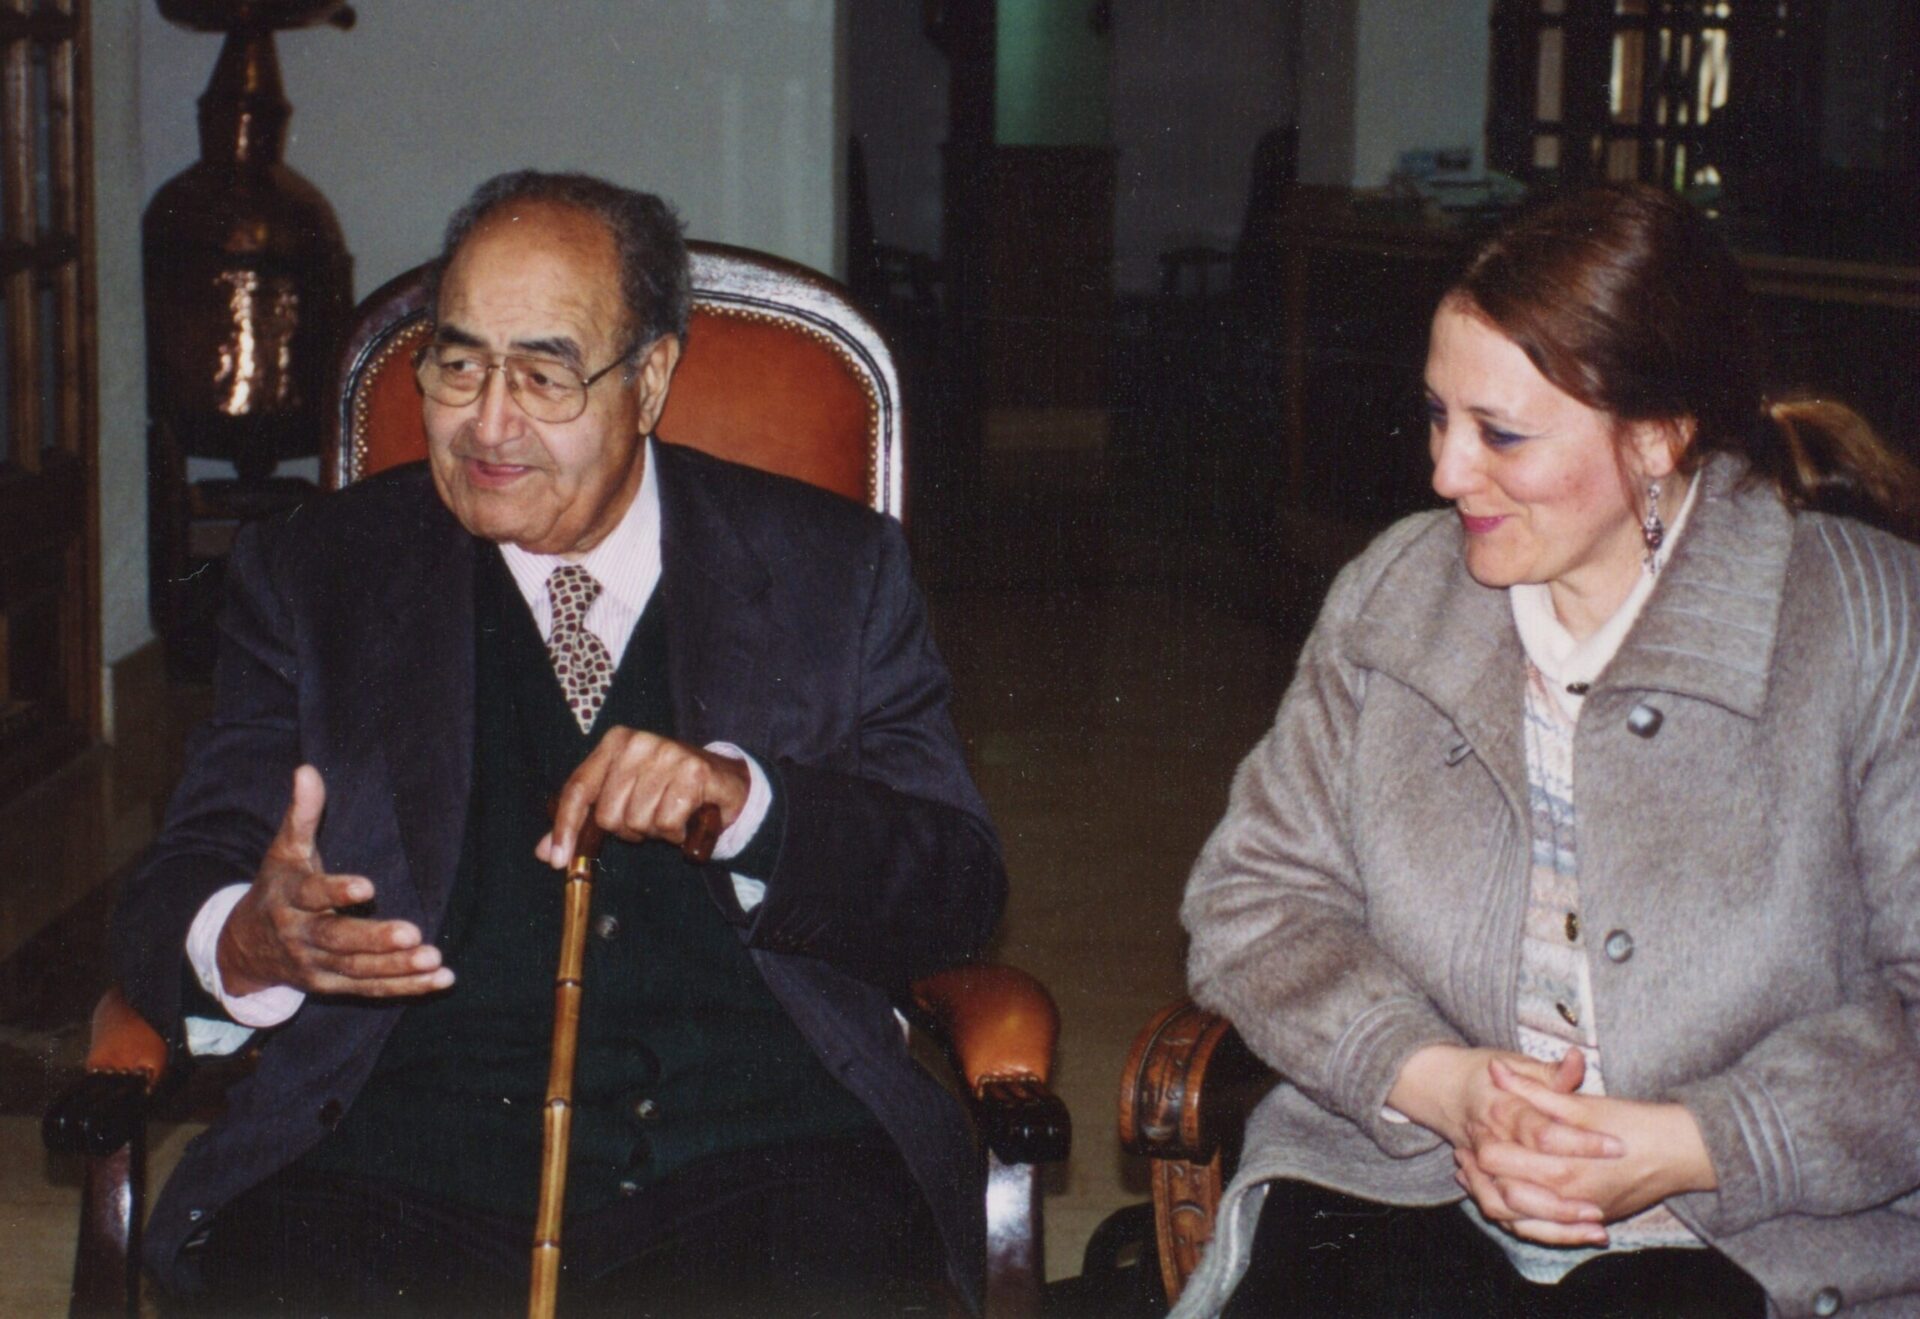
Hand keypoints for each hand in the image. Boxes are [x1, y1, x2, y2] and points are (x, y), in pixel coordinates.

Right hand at [217, 766, 453, 998]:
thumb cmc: (277, 887)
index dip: (337, 891)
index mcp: (288, 899)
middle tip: (413, 933)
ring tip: (434, 959)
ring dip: (398, 968)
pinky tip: (440, 979)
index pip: (311, 895)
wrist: (243, 947)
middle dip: (375, 939)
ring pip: (359, 970)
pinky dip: (406, 988)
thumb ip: (301, 814)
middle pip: (338, 940)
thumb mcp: (284, 850)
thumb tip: (306, 770)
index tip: (368, 887)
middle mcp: (300, 936)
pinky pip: (371, 990)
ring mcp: (315, 966)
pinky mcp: (332, 986)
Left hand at [538, 728, 749, 867]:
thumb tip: (545, 853)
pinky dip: (676, 833)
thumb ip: (584, 822)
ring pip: (639, 822)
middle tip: (648, 819)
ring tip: (669, 814)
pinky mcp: (694, 773)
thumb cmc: (665, 790)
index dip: (565, 828)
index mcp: (615, 742)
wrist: (724, 782)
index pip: (578, 789)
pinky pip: (668, 824)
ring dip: (655, 831)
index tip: (557, 860)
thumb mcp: (621, 799)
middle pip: (609, 815)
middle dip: (628, 829)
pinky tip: (686, 818)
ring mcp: (668, 754)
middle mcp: (639, 742)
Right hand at [1392, 1046, 1619, 1245]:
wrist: (1442, 1088)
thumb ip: (1551, 1074)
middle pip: (1516, 1184)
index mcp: (1500, 1109)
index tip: (1618, 1147)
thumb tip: (1577, 1060)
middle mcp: (1486, 1143)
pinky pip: (1506, 1219)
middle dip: (1560, 1201)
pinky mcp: (1483, 1186)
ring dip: (1552, 1223)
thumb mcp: (1520, 1065)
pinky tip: (1581, 1233)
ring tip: (1596, 1225)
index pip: (1541, 1132)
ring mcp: (1480, 1169)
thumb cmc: (1486, 1076)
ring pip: (1508, 1208)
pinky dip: (1542, 1231)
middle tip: (1602, 1205)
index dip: (1580, 1142)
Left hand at [1466, 1059, 1716, 1231]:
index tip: (1469, 1128)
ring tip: (1474, 1177)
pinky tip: (1506, 1199)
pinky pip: (1544, 1231)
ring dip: (1492, 1199)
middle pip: (1500, 1195)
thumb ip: (1534, 1091)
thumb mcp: (1581, 1105)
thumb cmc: (1635, 1123)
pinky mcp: (1591, 1219)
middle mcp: (1567, 1198)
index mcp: (1560, 1166)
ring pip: (1518, 1221)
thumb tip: (1495, 1068)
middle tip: (1463, 1154)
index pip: (1497, 1162)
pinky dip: (1519, 1219)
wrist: (1684, 1153)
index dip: (1478, 1144)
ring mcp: (1579, 1214)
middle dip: (1478, 1176)